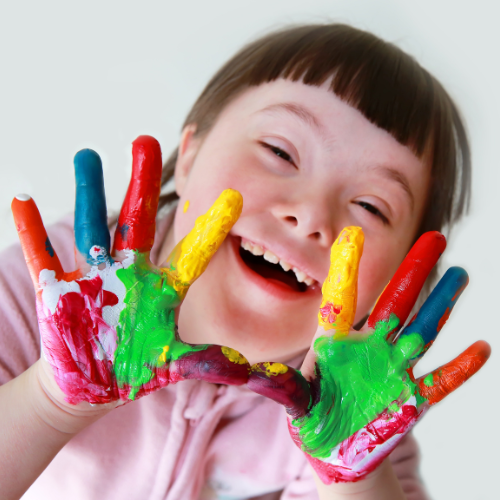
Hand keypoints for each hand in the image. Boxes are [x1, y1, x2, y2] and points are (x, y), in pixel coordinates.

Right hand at [12, 136, 249, 406]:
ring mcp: (94, 277)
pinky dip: (33, 233)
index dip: (211, 229)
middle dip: (142, 185)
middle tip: (145, 142)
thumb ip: (208, 362)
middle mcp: (131, 273)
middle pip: (139, 222)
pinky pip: (44, 258)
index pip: (192, 255)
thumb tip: (248, 369)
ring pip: (91, 227)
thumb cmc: (136, 366)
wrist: (94, 381)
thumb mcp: (174, 363)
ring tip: (87, 154)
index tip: (232, 196)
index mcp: (162, 289)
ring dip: (88, 192)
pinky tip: (22, 202)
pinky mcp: (59, 291)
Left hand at [248, 227, 489, 482]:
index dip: (346, 269)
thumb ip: (283, 385)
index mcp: (336, 343)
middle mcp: (369, 348)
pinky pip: (440, 381)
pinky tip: (481, 348)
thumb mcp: (296, 399)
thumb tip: (248, 372)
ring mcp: (392, 370)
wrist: (334, 447)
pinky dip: (460, 367)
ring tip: (460, 275)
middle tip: (434, 238)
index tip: (352, 234)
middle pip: (395, 302)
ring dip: (442, 305)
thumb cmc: (311, 416)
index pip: (342, 299)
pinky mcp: (411, 398)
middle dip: (414, 271)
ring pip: (422, 330)